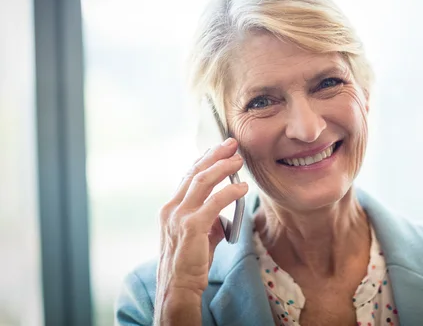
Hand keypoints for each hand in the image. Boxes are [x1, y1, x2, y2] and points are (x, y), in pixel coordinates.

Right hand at [154, 138, 247, 323]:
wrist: (177, 288)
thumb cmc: (189, 264)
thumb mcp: (198, 236)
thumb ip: (209, 220)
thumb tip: (225, 213)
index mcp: (171, 208)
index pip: (189, 176)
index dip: (205, 160)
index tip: (220, 149)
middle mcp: (172, 208)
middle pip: (195, 172)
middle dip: (215, 155)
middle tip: (232, 144)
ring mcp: (179, 216)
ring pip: (202, 181)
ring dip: (222, 167)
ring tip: (239, 160)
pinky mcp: (191, 227)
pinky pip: (214, 203)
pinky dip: (229, 192)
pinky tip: (242, 188)